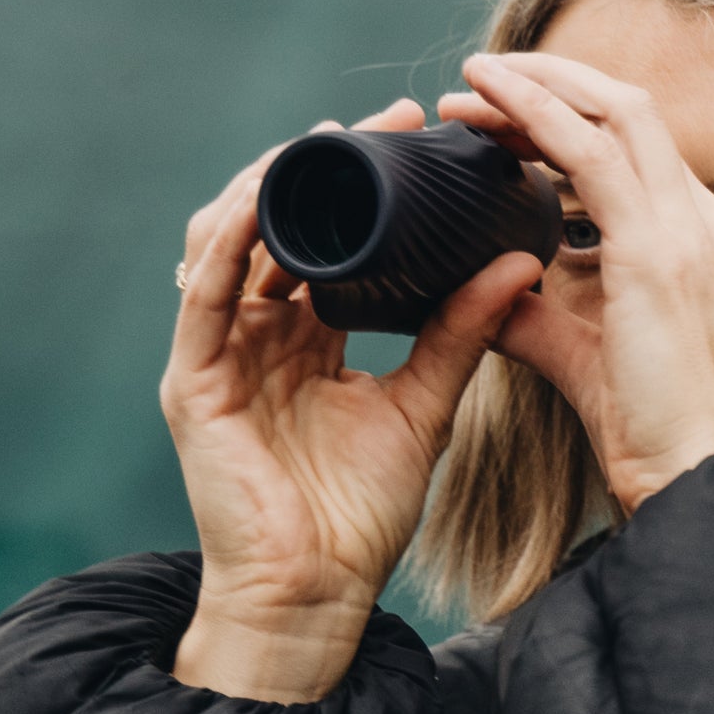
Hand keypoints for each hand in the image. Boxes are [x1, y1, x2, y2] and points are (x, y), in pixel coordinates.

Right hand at [163, 99, 541, 701]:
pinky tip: (264, 199)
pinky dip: (228, 242)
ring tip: (325, 142)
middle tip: (384, 119)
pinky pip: (201, 294)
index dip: (366, 185)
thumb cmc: (364, 511)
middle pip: (280, 226)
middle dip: (324, 167)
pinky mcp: (193, 382)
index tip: (418, 134)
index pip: (330, 240)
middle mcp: (258, 335)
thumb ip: (462, 332)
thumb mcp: (425, 403)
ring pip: (228, 242)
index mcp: (306, 337)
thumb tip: (520, 261)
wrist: (322, 594)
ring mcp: (219, 355)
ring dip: (273, 185)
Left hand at [439, 53, 713, 514]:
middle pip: (629, 113)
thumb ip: (538, 319)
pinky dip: (535, 112)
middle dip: (554, 84)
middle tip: (479, 84)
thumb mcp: (589, 360)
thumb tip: (480, 293)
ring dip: (538, 86)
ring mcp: (689, 230)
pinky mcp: (658, 251)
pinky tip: (486, 98)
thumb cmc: (658, 436)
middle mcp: (704, 223)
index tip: (504, 126)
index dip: (569, 123)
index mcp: (700, 246)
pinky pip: (590, 152)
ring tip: (472, 81)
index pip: (637, 153)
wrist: (704, 479)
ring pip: (615, 113)